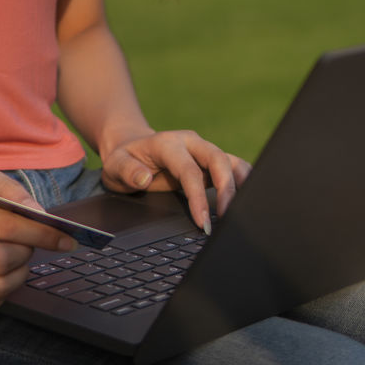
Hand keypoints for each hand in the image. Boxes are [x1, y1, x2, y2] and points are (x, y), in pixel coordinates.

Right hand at [0, 162, 76, 317]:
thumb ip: (9, 187)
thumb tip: (37, 212)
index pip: (4, 226)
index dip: (40, 231)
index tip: (64, 235)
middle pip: (1, 259)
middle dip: (29, 251)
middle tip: (33, 241)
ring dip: (20, 272)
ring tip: (20, 255)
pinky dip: (4, 292)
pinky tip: (5, 273)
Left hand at [100, 131, 250, 233]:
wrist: (131, 145)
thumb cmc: (124, 159)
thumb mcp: (115, 165)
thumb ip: (128, 171)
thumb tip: (145, 178)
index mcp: (167, 144)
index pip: (189, 170)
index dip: (198, 197)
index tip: (202, 222)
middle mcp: (190, 142)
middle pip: (218, 159)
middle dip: (227, 189)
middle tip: (228, 218)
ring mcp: (203, 149)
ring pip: (231, 161)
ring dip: (242, 184)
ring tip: (246, 210)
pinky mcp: (211, 159)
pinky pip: (234, 167)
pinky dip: (245, 181)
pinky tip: (249, 201)